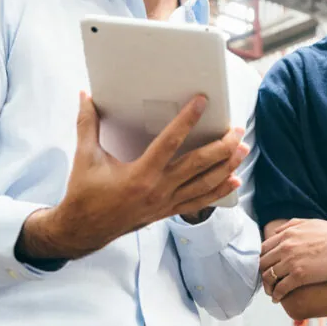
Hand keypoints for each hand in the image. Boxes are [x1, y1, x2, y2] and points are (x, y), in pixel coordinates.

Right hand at [16, 93, 248, 260]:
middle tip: (237, 130)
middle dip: (221, 146)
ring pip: (204, 183)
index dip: (188, 120)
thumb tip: (85, 95)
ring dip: (226, 166)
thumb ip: (87, 124)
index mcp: (139, 174)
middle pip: (198, 164)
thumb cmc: (84, 192)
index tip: (202, 102)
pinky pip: (199, 201)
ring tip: (242, 150)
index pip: (170, 142)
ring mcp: (165, 203)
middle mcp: (158, 189)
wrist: (83, 230)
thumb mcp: (85, 157)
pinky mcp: (167, 212)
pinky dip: (218, 191)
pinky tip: (234, 180)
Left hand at [260, 219, 326, 301]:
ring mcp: (291, 261)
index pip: (263, 248)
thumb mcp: (311, 223)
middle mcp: (285, 246)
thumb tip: (278, 232)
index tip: (265, 268)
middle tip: (266, 283)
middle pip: (262, 263)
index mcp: (287, 234)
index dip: (262, 260)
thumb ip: (292, 225)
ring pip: (269, 276)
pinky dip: (276, 295)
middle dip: (262, 274)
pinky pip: (281, 288)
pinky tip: (277, 299)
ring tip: (271, 293)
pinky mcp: (299, 275)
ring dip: (268, 287)